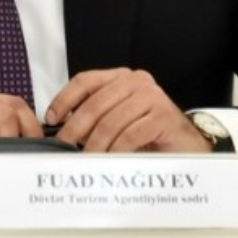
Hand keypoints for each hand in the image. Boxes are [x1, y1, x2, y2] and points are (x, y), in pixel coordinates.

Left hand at [45, 68, 211, 152]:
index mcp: (121, 78)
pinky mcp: (163, 115)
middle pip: (95, 104)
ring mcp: (152, 96)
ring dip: (95, 144)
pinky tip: (111, 159)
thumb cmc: (148, 134)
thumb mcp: (116, 119)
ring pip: (111, 122)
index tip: (51, 119)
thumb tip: (61, 129)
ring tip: (88, 159)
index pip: (85, 81)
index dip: (64, 99)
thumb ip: (94, 117)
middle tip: (65, 146)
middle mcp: (136, 81)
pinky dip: (116, 150)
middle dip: (75, 128)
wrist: (185, 145)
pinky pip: (130, 135)